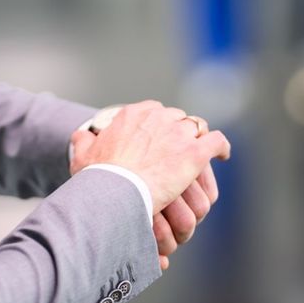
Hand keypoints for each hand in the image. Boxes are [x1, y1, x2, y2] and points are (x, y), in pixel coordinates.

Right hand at [73, 101, 230, 265]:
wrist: (115, 191)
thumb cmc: (98, 176)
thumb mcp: (84, 155)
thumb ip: (83, 141)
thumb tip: (81, 136)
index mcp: (134, 114)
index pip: (154, 111)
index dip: (158, 125)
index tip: (158, 137)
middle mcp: (159, 117)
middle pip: (176, 118)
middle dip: (177, 132)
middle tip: (177, 150)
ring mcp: (179, 134)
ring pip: (196, 128)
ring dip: (197, 140)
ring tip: (199, 153)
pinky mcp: (195, 154)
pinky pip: (216, 142)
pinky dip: (221, 148)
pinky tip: (222, 156)